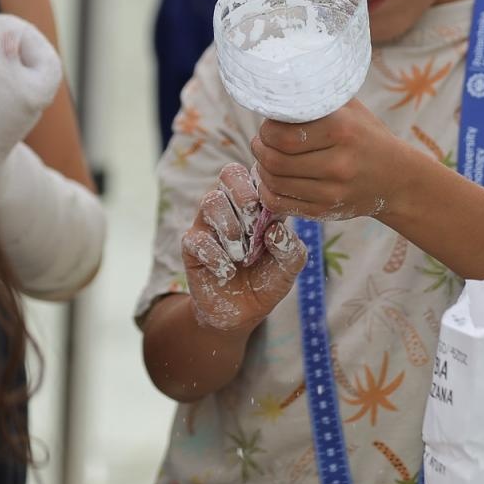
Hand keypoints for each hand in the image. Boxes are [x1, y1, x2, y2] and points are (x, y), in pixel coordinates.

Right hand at [181, 164, 307, 333]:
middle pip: (229, 173)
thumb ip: (291, 248)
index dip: (264, 184)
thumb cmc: (268, 279)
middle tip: (254, 225)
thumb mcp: (289, 267)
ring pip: (210, 201)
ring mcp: (210, 224)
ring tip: (242, 255)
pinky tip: (227, 271)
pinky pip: (196, 239)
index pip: (257, 171)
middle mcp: (233, 207)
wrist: (243, 312)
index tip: (272, 213)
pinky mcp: (192, 247)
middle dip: (244, 195)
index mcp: (259, 203)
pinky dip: (215, 256)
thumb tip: (275, 230)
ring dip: (230, 228)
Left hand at [250, 100, 414, 222]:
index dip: (267, 130)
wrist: (397, 178)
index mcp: (342, 131)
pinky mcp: (325, 211)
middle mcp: (338, 163)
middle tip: (262, 141)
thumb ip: (318, 98)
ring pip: (274, 183)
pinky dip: (268, 191)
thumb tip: (277, 90)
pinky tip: (273, 179)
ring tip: (267, 157)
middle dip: (260, 148)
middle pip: (275, 160)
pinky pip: (280, 204)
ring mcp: (332, 192)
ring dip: (261, 168)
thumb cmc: (366, 136)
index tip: (269, 126)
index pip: (283, 134)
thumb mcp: (350, 109)